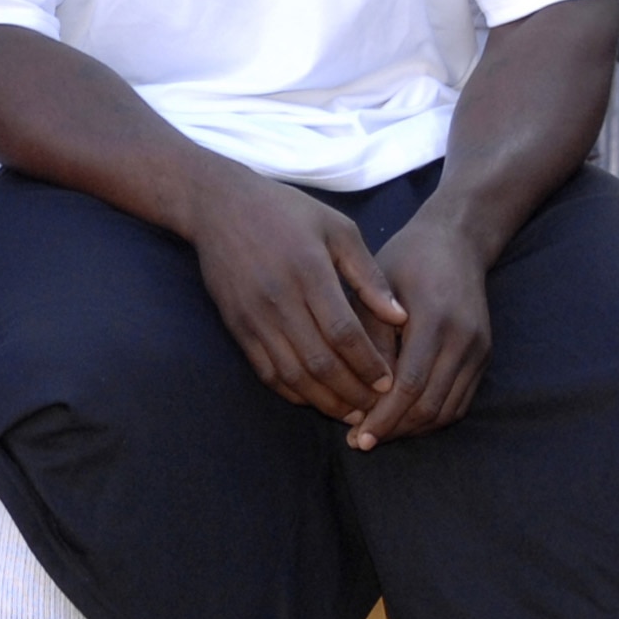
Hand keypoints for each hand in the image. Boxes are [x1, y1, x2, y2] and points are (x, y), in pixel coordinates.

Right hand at [183, 163, 405, 423]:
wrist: (218, 206)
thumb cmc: (286, 211)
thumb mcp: (336, 228)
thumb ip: (367, 274)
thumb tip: (399, 316)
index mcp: (308, 271)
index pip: (344, 333)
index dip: (369, 364)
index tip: (391, 382)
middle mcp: (278, 299)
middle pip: (320, 362)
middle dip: (352, 392)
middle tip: (377, 407)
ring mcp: (254, 317)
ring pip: (293, 374)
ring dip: (325, 400)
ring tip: (351, 412)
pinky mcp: (237, 327)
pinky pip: (266, 371)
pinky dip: (293, 392)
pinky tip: (315, 398)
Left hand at [347, 208, 493, 447]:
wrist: (456, 242)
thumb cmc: (404, 262)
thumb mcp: (376, 292)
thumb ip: (370, 341)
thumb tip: (361, 396)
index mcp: (434, 319)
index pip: (408, 386)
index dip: (382, 418)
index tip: (356, 437)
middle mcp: (463, 339)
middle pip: (429, 406)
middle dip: (394, 430)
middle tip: (360, 442)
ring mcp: (478, 350)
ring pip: (447, 410)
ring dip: (412, 429)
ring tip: (378, 434)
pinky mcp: (483, 356)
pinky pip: (460, 402)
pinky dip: (432, 418)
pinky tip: (403, 421)